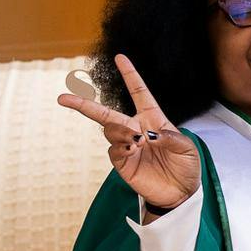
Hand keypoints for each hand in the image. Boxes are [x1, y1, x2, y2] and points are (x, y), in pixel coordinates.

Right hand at [57, 54, 200, 211]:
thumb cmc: (186, 166)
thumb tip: (150, 134)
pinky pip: (113, 150)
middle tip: (62, 98)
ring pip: (110, 130)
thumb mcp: (188, 148)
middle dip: (83, 104)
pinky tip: (132, 149)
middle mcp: (136, 129)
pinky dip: (120, 147)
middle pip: (105, 113)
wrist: (181, 193)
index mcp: (153, 118)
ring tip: (137, 141)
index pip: (138, 92)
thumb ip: (172, 137)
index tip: (120, 57)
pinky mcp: (123, 163)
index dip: (130, 74)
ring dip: (119, 131)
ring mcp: (127, 146)